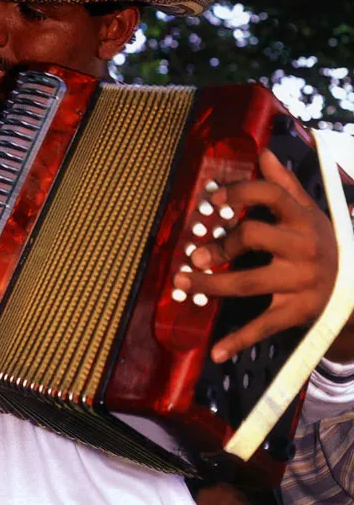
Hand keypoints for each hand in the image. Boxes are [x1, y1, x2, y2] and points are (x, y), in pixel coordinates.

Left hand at [172, 149, 337, 362]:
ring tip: (182, 281)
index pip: (271, 195)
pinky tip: (216, 352)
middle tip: (193, 254)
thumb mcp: (310, 212)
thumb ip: (284, 183)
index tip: (213, 199)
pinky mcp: (296, 312)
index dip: (240, 192)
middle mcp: (303, 247)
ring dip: (210, 284)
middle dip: (219, 243)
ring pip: (247, 283)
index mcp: (303, 218)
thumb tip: (263, 152)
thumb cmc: (323, 243)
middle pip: (253, 236)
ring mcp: (299, 282)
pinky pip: (262, 326)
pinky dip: (238, 340)